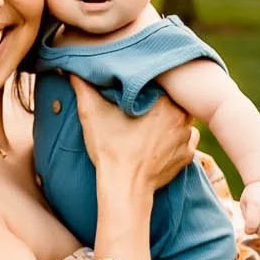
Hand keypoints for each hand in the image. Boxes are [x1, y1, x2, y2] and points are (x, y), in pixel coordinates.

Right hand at [72, 75, 196, 192]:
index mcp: (163, 101)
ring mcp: (186, 138)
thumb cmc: (110, 150)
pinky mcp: (187, 156)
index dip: (146, 86)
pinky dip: (174, 139)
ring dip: (169, 120)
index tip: (134, 91)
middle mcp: (181, 118)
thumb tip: (73, 70)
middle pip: (172, 100)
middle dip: (159, 103)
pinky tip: (158, 141)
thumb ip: (83, 87)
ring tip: (150, 126)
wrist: (124, 188)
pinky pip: (185, 140)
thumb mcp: (92, 114)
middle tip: (140, 108)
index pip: (159, 84)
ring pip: (181, 119)